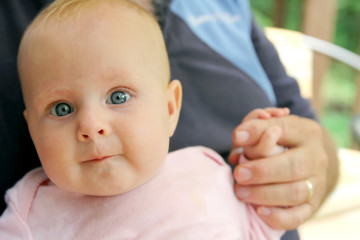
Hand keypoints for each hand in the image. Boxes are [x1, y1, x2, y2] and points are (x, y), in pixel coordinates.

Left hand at [228, 115, 335, 229]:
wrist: (308, 159)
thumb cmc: (280, 139)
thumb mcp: (269, 125)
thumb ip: (254, 126)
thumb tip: (239, 137)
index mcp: (306, 132)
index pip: (285, 129)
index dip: (259, 132)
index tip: (237, 138)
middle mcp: (316, 157)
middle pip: (294, 166)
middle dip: (262, 171)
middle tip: (239, 174)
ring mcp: (318, 183)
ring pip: (295, 193)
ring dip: (264, 194)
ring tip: (241, 192)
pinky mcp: (313, 205)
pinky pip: (299, 216)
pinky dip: (278, 217)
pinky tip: (259, 211)